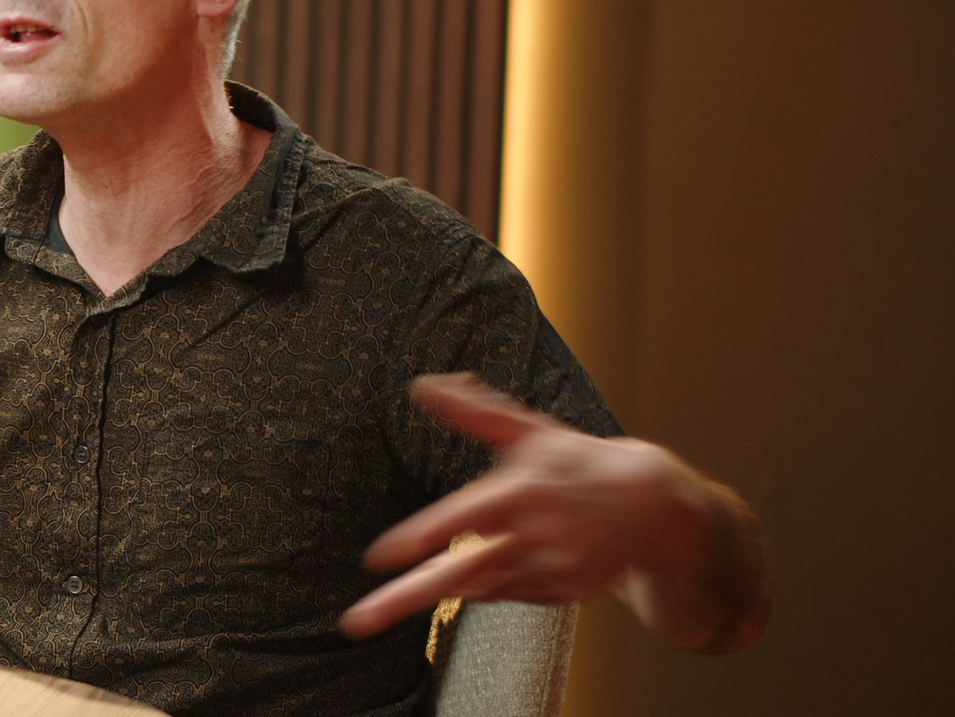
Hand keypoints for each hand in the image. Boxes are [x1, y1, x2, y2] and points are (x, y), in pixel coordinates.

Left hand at [340, 374, 768, 653]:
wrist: (653, 507)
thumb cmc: (579, 461)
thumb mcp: (527, 431)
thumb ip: (474, 412)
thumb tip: (423, 386)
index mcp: (521, 491)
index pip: (462, 517)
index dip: (421, 537)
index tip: (379, 557)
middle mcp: (533, 535)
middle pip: (460, 573)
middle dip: (406, 598)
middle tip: (356, 622)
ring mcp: (548, 569)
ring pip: (476, 589)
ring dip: (427, 600)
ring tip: (372, 615)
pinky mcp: (560, 591)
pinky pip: (505, 592)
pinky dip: (481, 586)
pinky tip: (466, 578)